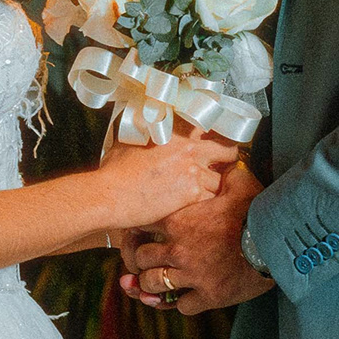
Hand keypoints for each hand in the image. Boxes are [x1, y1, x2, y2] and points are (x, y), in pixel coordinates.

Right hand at [98, 134, 238, 233]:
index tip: (216, 144)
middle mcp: (190, 151)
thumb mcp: (131, 141)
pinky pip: (213, 198)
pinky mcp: (191, 195)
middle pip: (226, 152)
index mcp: (177, 134)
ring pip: (221, 179)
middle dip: (228, 159)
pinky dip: (211, 204)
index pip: (208, 130)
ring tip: (213, 192)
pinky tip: (206, 209)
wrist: (111, 195)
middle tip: (225, 167)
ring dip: (218, 185)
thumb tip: (145, 129)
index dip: (214, 139)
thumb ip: (146, 134)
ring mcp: (193, 173)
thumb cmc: (115, 171)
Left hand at [123, 160, 271, 316]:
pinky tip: (185, 297)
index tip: (139, 233)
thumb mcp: (240, 183)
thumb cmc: (256, 211)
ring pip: (154, 284)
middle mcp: (179, 249)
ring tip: (156, 283)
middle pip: (140, 258)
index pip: (139, 226)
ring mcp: (192, 275)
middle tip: (145, 261)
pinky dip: (181, 302)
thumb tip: (227, 163)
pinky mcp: (208, 295)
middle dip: (140, 260)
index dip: (136, 230)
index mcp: (180, 221)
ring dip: (152, 285)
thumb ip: (226, 174)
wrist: (275, 243)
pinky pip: (182, 306)